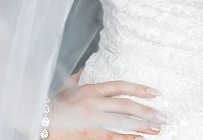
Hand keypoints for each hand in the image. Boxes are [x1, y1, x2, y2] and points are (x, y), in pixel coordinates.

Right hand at [47, 72, 165, 139]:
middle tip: (162, 115)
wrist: (40, 118)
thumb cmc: (52, 103)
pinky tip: (139, 139)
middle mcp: (93, 102)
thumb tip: (84, 69)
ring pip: (122, 121)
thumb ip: (77, 78)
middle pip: (125, 105)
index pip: (119, 86)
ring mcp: (91, 118)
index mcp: (89, 89)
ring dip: (142, 125)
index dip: (137, 88)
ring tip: (157, 129)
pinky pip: (111, 136)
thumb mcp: (65, 87)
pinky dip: (126, 137)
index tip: (153, 92)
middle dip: (146, 110)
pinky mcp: (88, 133)